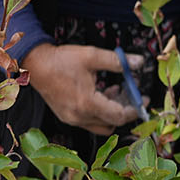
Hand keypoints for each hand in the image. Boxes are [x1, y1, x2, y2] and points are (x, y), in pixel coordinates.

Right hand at [21, 44, 138, 135]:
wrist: (35, 65)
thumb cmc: (61, 61)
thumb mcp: (92, 56)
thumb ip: (117, 61)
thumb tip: (138, 62)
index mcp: (87, 103)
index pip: (118, 116)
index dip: (134, 109)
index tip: (143, 99)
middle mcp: (79, 116)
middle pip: (112, 122)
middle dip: (126, 109)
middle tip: (134, 94)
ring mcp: (72, 119)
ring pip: (101, 124)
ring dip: (113, 111)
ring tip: (118, 89)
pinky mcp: (67, 116)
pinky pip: (90, 121)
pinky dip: (101, 111)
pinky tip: (103, 92)